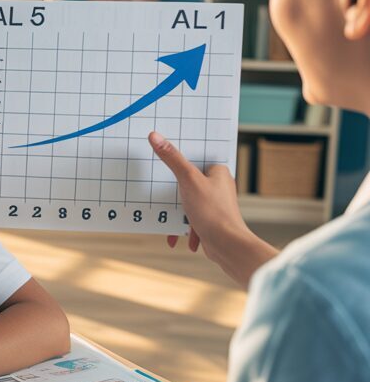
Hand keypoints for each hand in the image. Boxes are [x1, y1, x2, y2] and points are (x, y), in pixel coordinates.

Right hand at [148, 132, 277, 285]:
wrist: (226, 245)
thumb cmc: (213, 211)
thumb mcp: (188, 180)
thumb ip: (172, 158)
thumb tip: (155, 137)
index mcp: (218, 171)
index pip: (195, 158)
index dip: (179, 159)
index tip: (163, 159)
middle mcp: (219, 186)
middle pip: (188, 181)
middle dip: (173, 191)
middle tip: (160, 189)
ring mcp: (214, 204)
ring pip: (187, 202)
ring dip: (177, 213)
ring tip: (168, 218)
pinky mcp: (211, 220)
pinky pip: (191, 219)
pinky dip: (183, 228)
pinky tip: (176, 238)